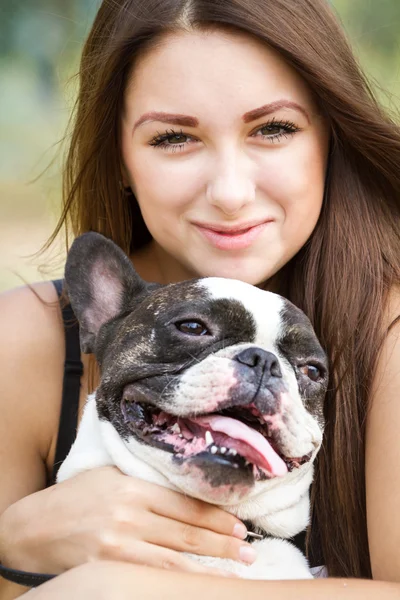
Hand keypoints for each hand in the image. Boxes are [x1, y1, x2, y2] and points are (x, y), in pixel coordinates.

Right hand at [0, 467, 254, 576]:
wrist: (34, 526)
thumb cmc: (75, 497)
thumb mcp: (111, 475)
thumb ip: (146, 480)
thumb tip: (187, 488)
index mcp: (133, 487)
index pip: (186, 504)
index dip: (216, 516)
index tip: (239, 524)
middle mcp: (130, 515)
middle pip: (187, 532)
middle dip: (223, 542)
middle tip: (249, 548)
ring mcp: (119, 545)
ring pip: (176, 559)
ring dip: (211, 565)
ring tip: (238, 569)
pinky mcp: (108, 568)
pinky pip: (153, 577)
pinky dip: (179, 580)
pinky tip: (198, 583)